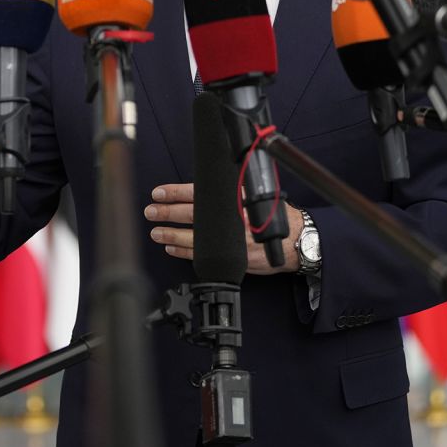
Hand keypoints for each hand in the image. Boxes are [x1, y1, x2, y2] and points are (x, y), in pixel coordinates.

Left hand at [144, 183, 304, 275]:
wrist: (295, 239)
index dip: (175, 193)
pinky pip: (201, 257)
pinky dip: (184, 252)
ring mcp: (232, 241)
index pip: (198, 193)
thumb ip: (228, 191)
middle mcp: (231, 219)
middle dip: (167, 213)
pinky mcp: (233, 259)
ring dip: (171, 235)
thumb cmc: (272, 214)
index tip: (159, 192)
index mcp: (234, 199)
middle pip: (191, 215)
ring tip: (156, 232)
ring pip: (193, 238)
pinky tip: (171, 248)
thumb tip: (198, 187)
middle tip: (151, 211)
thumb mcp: (251, 194)